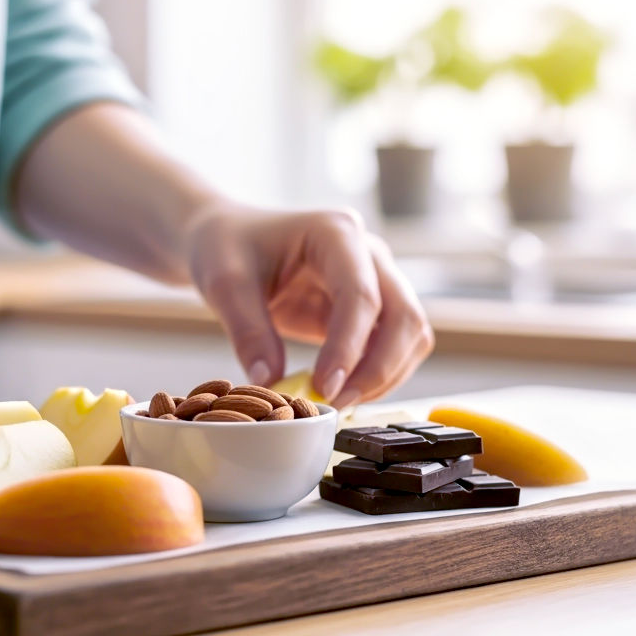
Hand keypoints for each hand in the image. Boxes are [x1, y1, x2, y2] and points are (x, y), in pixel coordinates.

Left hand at [183, 206, 432, 407]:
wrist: (230, 239)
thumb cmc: (227, 247)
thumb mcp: (224, 283)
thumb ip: (247, 331)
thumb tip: (270, 381)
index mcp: (335, 232)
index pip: (361, 294)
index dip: (348, 347)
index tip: (324, 388)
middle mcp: (368, 253)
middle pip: (404, 314)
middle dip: (378, 368)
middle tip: (336, 403)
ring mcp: (376, 279)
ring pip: (410, 333)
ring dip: (385, 375)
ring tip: (338, 402)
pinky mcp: (371, 308)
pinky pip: (395, 346)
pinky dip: (379, 374)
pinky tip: (343, 392)